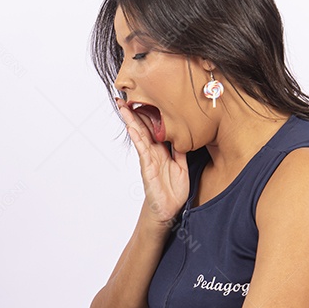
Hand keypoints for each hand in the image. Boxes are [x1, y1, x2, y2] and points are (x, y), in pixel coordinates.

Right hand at [116, 98, 189, 225]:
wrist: (168, 210)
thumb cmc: (173, 190)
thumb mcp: (183, 165)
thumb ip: (181, 150)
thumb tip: (185, 134)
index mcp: (162, 149)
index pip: (154, 127)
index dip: (148, 113)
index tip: (144, 98)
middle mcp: (153, 152)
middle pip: (142, 127)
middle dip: (134, 112)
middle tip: (124, 96)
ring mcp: (148, 159)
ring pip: (139, 135)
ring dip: (131, 120)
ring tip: (123, 107)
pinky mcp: (147, 168)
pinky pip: (142, 149)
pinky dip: (137, 137)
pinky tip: (132, 127)